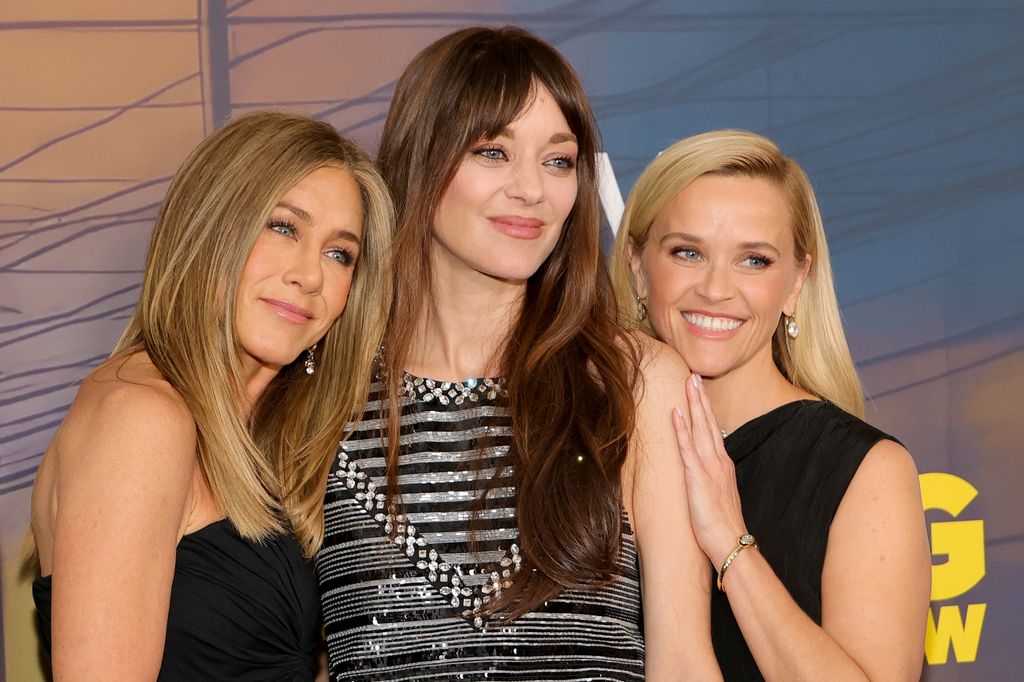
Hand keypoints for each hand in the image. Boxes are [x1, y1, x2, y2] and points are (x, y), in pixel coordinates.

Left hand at [672, 374, 747, 566]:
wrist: (731, 543)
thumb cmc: (723, 525)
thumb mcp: (718, 496)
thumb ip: (712, 479)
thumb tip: (703, 472)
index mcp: (723, 465)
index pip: (714, 430)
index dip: (706, 410)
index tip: (700, 391)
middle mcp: (719, 461)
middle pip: (709, 422)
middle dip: (701, 397)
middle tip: (694, 374)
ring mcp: (709, 467)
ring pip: (701, 428)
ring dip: (694, 403)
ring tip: (689, 382)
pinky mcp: (698, 477)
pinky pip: (687, 448)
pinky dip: (681, 429)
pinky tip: (676, 412)